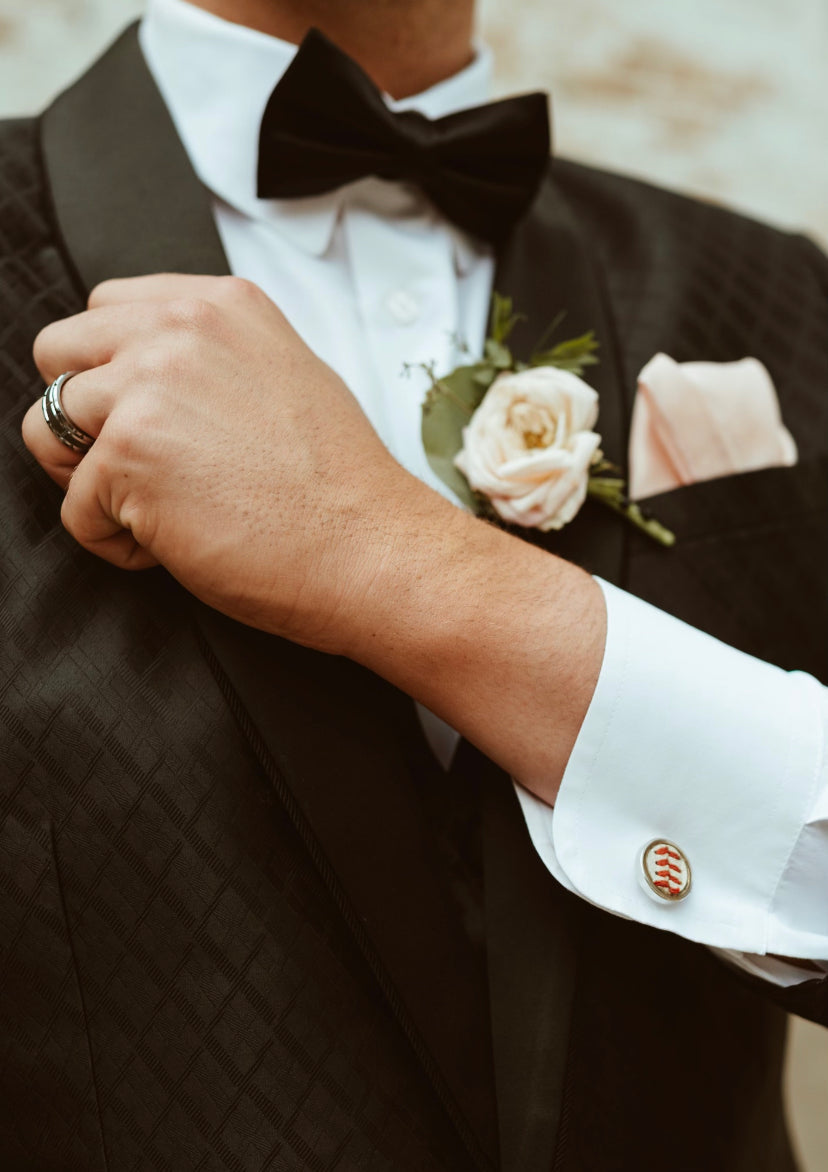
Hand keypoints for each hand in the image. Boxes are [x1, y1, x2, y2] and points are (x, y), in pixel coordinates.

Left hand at [23, 272, 604, 799]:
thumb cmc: (340, 488)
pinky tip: (177, 544)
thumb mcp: (285, 378)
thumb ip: (211, 360)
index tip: (145, 417)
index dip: (111, 371)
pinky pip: (74, 508)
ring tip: (162, 511)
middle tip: (138, 467)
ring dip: (92, 480)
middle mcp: (178, 333)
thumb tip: (146, 381)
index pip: (104, 308)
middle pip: (57, 354)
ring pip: (47, 429)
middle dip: (83, 416)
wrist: (372, 550)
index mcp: (219, 307)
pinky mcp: (127, 456)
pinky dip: (115, 542)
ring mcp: (147, 390)